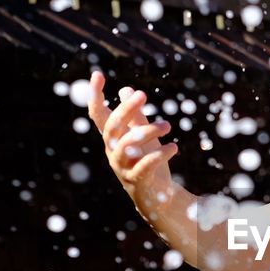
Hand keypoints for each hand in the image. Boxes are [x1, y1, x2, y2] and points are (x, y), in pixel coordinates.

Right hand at [85, 70, 178, 205]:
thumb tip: (127, 89)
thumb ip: (135, 116)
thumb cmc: (147, 161)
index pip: (98, 115)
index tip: (97, 74)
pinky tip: (174, 148)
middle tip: (143, 94)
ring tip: (168, 126)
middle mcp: (112, 151)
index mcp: (112, 138)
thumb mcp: (142, 135)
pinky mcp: (137, 181)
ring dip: (149, 131)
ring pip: (128, 145)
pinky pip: (145, 166)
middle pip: (113, 127)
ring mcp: (122, 167)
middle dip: (126, 109)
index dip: (95, 95)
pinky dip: (160, 155)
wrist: (156, 196)